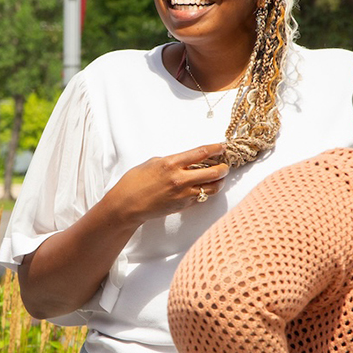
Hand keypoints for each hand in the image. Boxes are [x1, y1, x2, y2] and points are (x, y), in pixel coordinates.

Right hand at [104, 143, 228, 225]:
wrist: (127, 205)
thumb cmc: (135, 181)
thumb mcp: (153, 162)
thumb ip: (172, 161)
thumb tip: (186, 161)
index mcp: (171, 163)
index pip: (201, 153)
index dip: (215, 148)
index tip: (222, 147)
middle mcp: (180, 179)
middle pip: (213, 172)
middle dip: (223, 168)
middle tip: (225, 165)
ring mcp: (183, 194)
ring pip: (212, 188)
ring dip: (219, 182)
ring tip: (218, 177)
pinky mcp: (183, 206)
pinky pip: (202, 197)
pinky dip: (206, 191)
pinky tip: (204, 187)